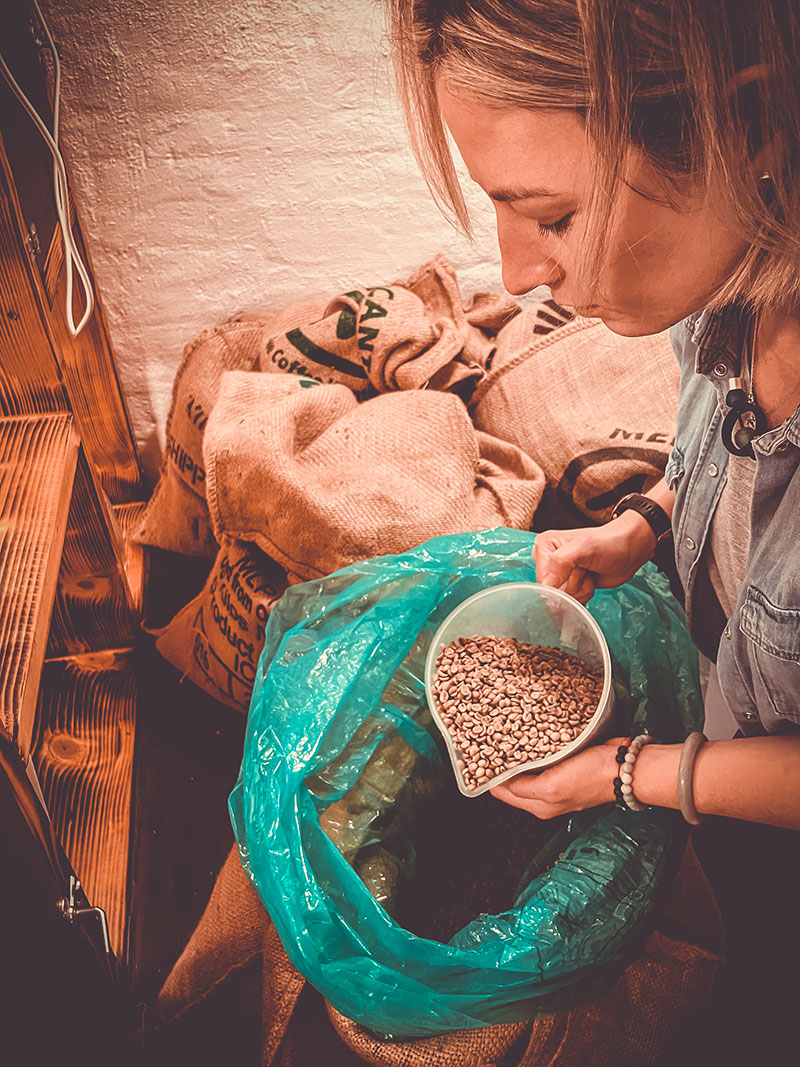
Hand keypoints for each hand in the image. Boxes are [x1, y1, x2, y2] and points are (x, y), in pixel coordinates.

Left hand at [490, 738, 623, 818]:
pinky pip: (542, 755)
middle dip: (500, 761)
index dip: (489, 774)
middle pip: (512, 779)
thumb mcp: (552, 788)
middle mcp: (545, 796)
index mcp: (539, 805)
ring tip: (503, 732)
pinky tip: (528, 731)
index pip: (502, 791)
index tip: (478, 753)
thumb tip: (500, 782)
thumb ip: (524, 788)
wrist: (626, 767)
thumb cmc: (593, 778)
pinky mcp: (567, 765)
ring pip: (526, 765)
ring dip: (515, 751)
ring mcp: (557, 780)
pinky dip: (532, 745)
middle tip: (488, 737)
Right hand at [533, 511, 656, 603]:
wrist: (629, 551)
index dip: (561, 580)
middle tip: (585, 570)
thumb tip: (546, 587)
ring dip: (581, 590)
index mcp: (545, 545)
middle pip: (551, 591)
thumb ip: (560, 563)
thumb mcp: (584, 548)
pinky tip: (590, 581)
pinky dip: (584, 595)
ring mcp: (560, 574)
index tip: (578, 569)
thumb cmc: (610, 543)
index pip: (542, 578)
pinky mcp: (570, 585)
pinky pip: (571, 601)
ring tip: (589, 574)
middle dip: (573, 586)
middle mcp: (548, 560)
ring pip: (562, 598)